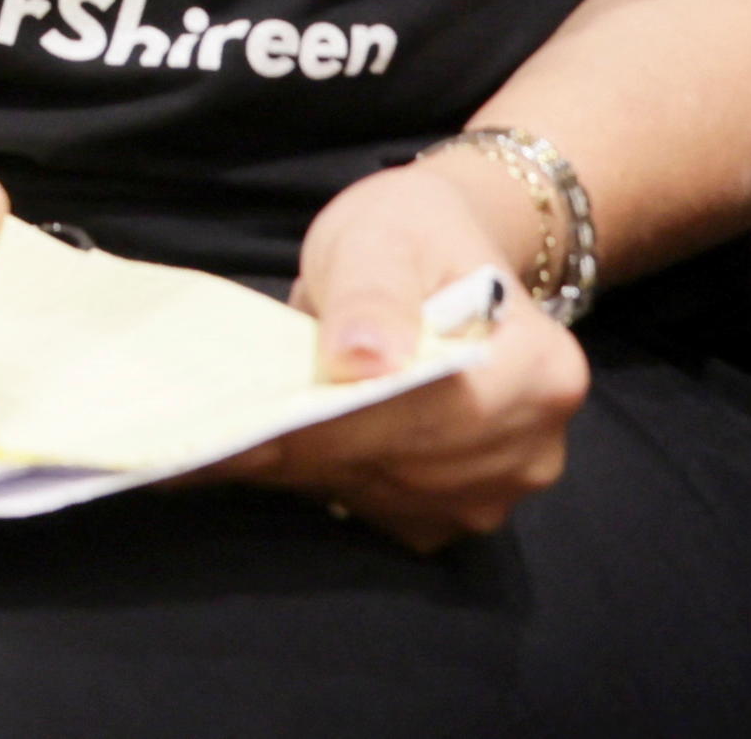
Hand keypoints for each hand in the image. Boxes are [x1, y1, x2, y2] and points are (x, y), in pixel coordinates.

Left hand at [216, 151, 590, 550]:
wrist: (446, 258)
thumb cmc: (410, 235)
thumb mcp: (382, 237)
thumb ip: (372, 295)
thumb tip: (362, 360)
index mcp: (537, 370)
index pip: (417, 415)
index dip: (321, 421)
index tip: (235, 428)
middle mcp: (535, 447)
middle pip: (401, 466)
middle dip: (306, 449)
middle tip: (213, 437)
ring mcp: (506, 491)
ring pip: (387, 497)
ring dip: (314, 471)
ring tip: (245, 435)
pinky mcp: (468, 514)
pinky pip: (388, 514)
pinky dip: (335, 482)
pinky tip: (295, 446)